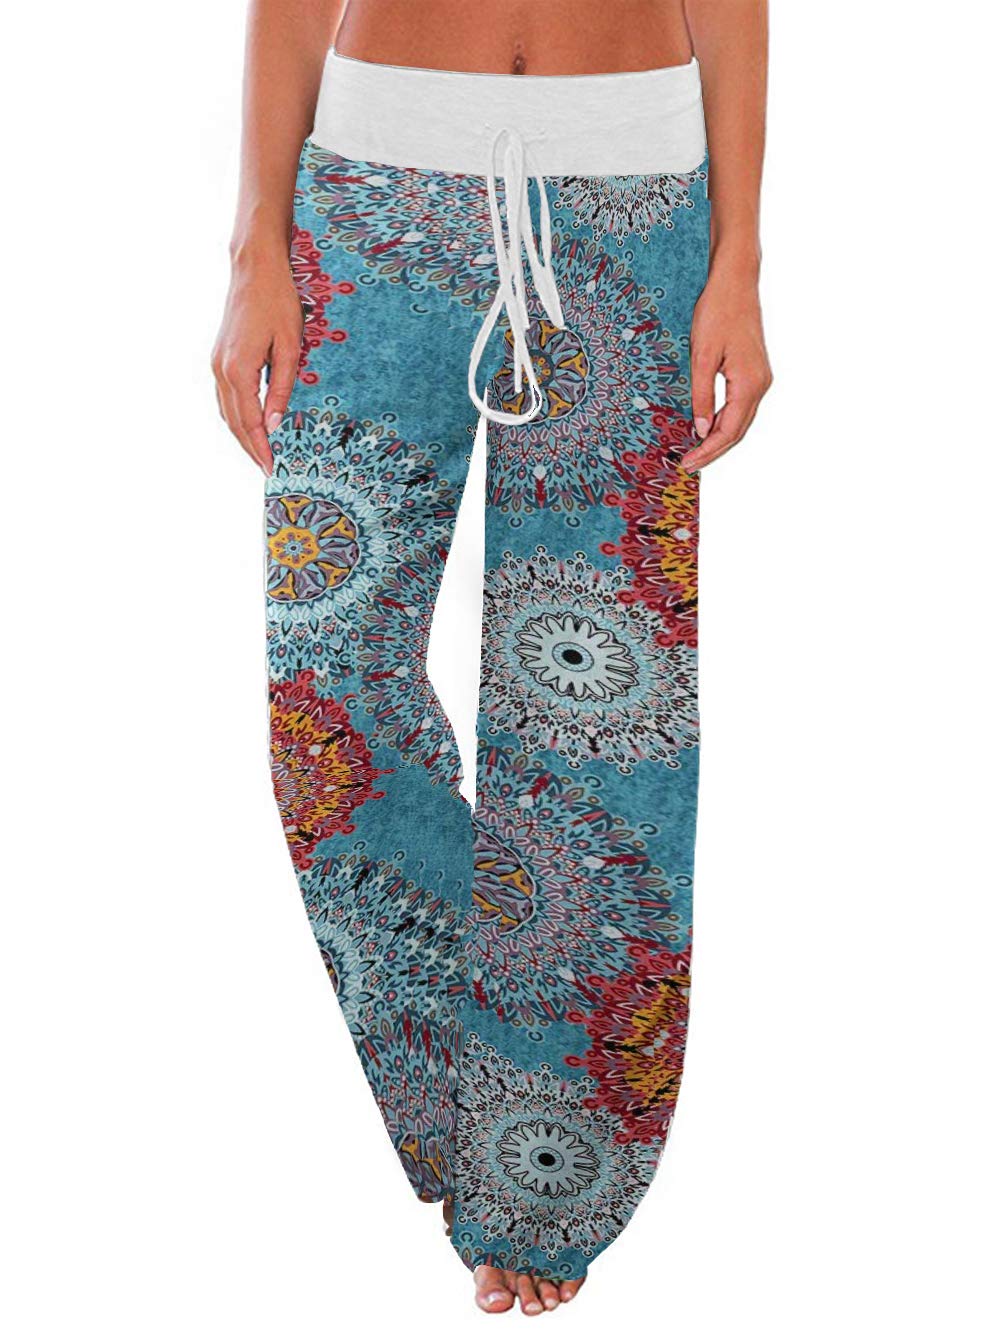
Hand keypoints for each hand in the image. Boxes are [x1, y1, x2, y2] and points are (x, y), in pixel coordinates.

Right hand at [211, 252, 303, 473]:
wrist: (254, 269)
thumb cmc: (278, 302)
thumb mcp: (289, 348)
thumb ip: (281, 389)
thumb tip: (274, 426)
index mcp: (237, 370)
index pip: (249, 423)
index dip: (261, 449)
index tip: (273, 470)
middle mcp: (220, 370)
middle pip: (233, 423)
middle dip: (251, 449)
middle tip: (269, 471)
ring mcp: (216, 364)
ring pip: (226, 413)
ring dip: (242, 436)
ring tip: (262, 455)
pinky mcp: (219, 358)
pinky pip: (225, 398)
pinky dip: (236, 418)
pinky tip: (250, 427)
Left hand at [682, 265, 771, 470]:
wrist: (736, 282)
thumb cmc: (717, 312)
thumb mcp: (702, 356)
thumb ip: (701, 395)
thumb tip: (700, 430)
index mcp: (749, 384)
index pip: (728, 431)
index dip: (707, 451)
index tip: (687, 463)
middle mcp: (760, 385)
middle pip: (737, 431)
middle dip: (713, 450)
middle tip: (688, 464)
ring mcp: (760, 379)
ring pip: (740, 420)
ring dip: (718, 438)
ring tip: (695, 451)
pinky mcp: (755, 372)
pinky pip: (740, 406)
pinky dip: (723, 421)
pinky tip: (706, 426)